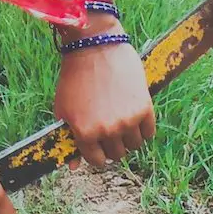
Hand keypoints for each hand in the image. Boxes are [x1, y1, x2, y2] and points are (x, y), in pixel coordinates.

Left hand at [54, 24, 154, 168]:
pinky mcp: (144, 108)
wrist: (95, 46)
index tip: (99, 145)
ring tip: (122, 119)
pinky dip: (143, 128)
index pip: (97, 161)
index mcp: (85, 133)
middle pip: (118, 154)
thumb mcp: (64, 110)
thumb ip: (68, 138)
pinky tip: (134, 114)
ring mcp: (127, 120)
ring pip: (135, 145)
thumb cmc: (75, 77)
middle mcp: (108, 130)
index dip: (97, 154)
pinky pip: (148, 132)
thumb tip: (72, 167)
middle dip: (112, 144)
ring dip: (129, 137)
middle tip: (110, 128)